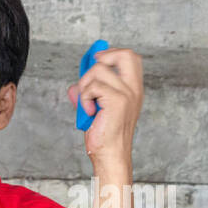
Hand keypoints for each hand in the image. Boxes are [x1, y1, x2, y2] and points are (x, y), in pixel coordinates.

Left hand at [67, 47, 142, 165]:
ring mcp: (127, 93)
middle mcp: (134, 89)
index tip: (96, 59)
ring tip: (87, 103)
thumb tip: (73, 88)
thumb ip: (86, 96)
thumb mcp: (94, 110)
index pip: (130, 57)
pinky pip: (93, 87)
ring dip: (85, 85)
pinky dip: (84, 98)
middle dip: (102, 59)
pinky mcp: (118, 100)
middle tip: (91, 75)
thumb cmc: (104, 135)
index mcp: (133, 89)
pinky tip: (88, 112)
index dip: (111, 53)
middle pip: (125, 54)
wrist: (110, 154)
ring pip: (99, 70)